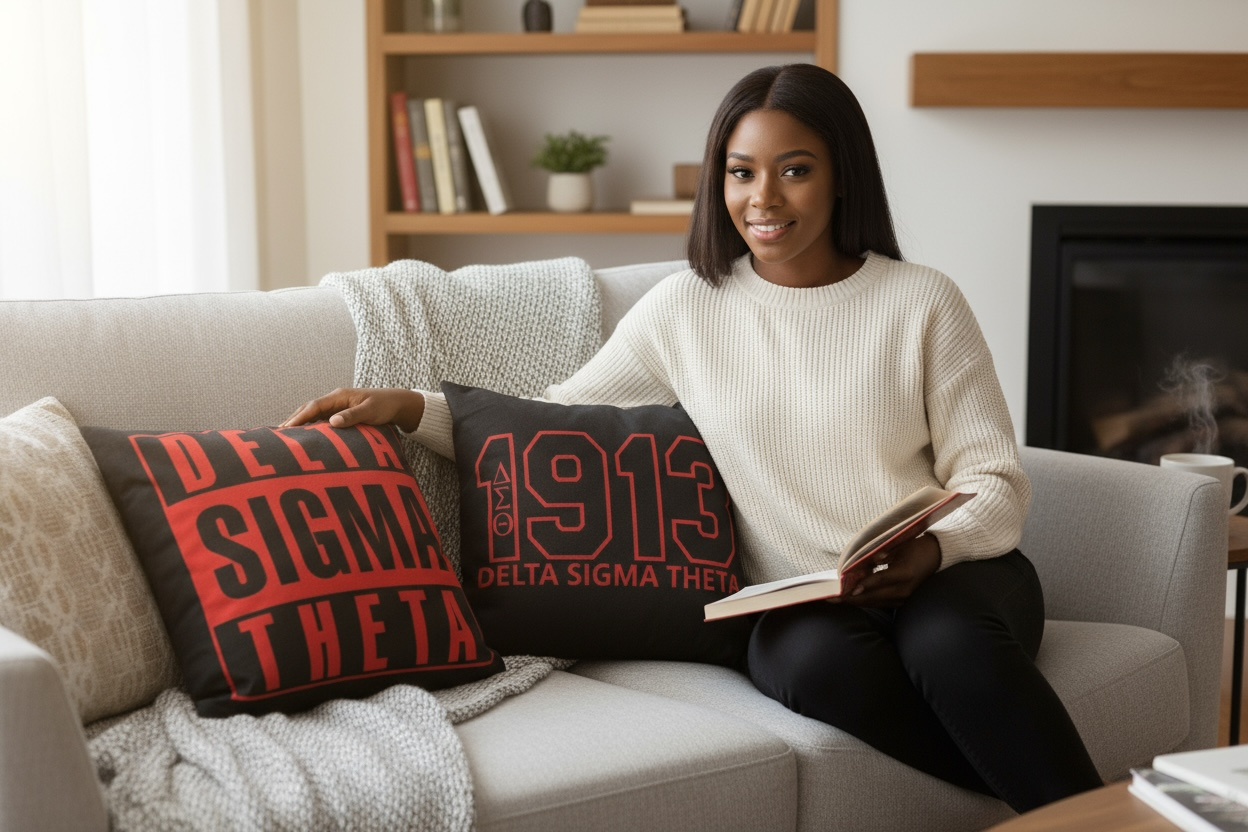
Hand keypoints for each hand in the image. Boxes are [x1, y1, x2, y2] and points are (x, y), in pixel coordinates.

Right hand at [281, 388, 425, 432]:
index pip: (313, 406)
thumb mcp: (370, 411)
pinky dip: (310, 428)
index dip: (299, 418)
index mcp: (339, 396)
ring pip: (312, 415)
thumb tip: (333, 422)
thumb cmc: (384, 406)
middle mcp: (334, 400)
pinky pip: (320, 420)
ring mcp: (336, 407)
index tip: (286, 429)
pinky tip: (303, 438)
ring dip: (299, 425)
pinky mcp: (339, 414)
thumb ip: (353, 416)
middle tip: (277, 436)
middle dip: (293, 421)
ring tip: (284, 439)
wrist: (396, 403)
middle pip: (308, 409)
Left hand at [834, 534, 941, 606]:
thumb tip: (868, 560)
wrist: (937, 557)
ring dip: (856, 601)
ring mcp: (904, 597)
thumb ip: (883, 553)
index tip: (847, 589)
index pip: (880, 580)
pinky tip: (851, 598)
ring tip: (837, 600)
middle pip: (874, 597)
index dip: (863, 585)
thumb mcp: (900, 545)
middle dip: (851, 598)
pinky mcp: (902, 601)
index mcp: (905, 573)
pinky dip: (865, 600)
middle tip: (832, 599)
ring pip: (875, 602)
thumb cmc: (916, 547)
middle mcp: (904, 589)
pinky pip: (880, 603)